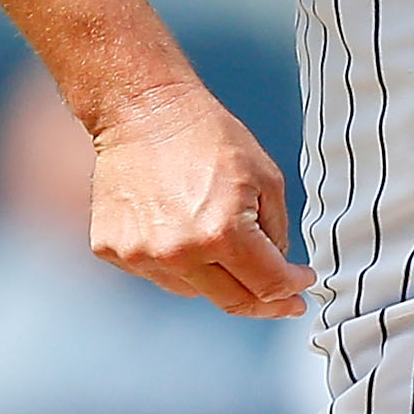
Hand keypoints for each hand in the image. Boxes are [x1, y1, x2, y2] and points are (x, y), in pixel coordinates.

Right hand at [87, 79, 313, 317]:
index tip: (299, 288)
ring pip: (194, 291)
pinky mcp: (114, 251)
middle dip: (263, 301)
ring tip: (212, 236)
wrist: (143, 111)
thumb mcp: (265, 177)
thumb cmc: (203, 134)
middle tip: (278, 296)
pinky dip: (175, 261)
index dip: (292, 291)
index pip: (269, 286)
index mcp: (223, 234)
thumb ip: (277, 232)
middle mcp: (180, 253)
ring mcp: (142, 255)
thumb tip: (278, 268)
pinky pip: (157, 274)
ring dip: (215, 277)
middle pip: (234, 302)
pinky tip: (176, 227)